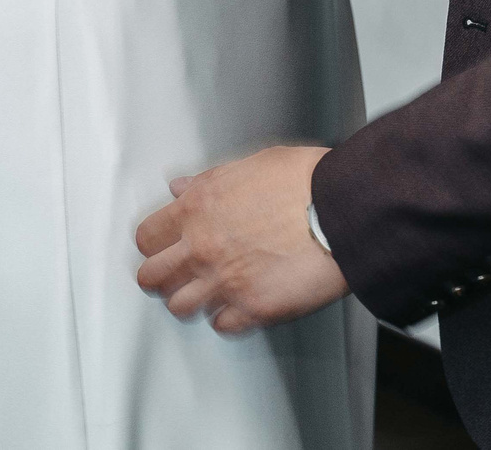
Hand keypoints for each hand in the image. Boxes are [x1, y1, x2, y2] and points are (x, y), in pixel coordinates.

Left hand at [135, 146, 347, 333]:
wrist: (344, 209)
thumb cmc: (305, 182)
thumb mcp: (250, 164)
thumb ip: (208, 181)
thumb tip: (181, 188)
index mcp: (198, 208)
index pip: (146, 238)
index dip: (152, 244)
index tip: (159, 248)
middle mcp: (203, 248)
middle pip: (152, 278)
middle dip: (160, 277)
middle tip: (173, 276)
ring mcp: (226, 282)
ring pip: (179, 307)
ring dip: (191, 300)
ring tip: (206, 293)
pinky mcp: (254, 308)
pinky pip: (221, 325)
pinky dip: (226, 318)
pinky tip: (236, 305)